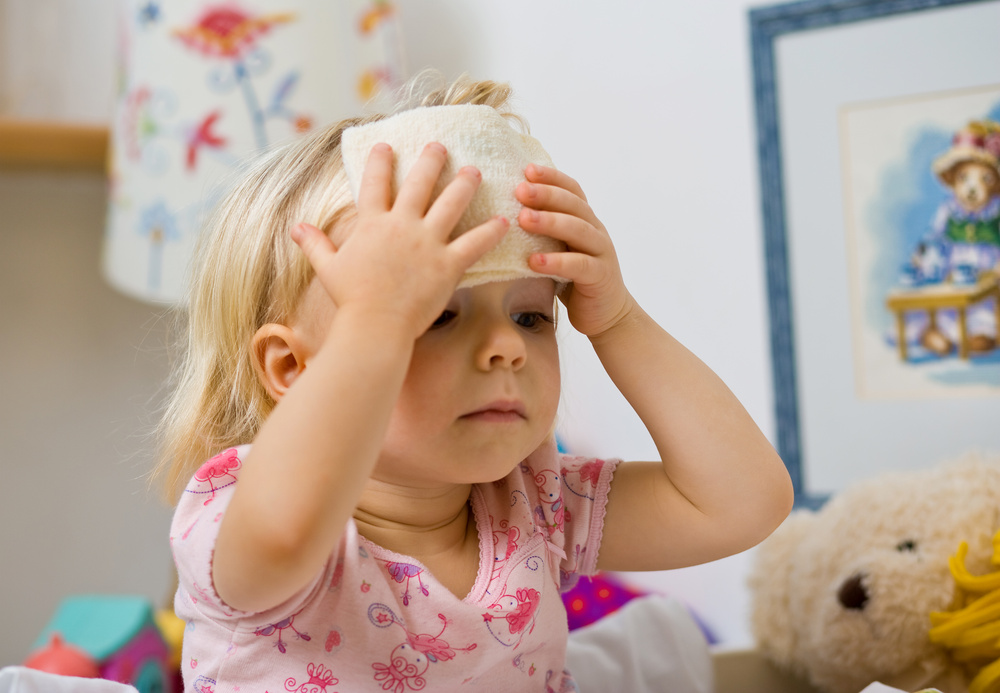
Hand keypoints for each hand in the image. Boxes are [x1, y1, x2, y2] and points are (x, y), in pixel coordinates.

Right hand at [291, 143, 508, 339]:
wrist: (374, 325)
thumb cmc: (350, 299)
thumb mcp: (327, 267)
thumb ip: (314, 243)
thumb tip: (295, 227)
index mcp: (372, 224)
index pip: (376, 183)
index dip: (380, 162)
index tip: (385, 145)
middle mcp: (402, 225)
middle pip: (419, 183)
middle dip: (431, 161)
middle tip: (440, 146)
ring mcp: (427, 242)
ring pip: (451, 203)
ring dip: (465, 184)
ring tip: (475, 170)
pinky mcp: (448, 264)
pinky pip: (475, 243)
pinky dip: (491, 231)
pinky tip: (504, 221)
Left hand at [516, 164, 634, 337]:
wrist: (607, 314)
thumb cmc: (573, 280)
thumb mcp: (557, 249)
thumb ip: (540, 233)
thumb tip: (498, 216)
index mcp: (584, 220)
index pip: (571, 190)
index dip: (552, 178)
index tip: (527, 169)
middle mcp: (595, 231)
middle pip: (573, 205)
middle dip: (546, 194)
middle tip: (520, 189)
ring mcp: (601, 253)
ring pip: (578, 230)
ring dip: (550, 222)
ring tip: (523, 219)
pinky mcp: (601, 277)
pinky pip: (579, 265)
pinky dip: (556, 261)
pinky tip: (534, 261)